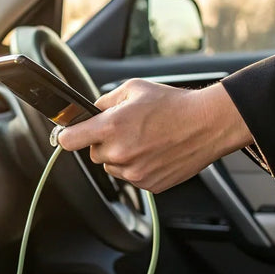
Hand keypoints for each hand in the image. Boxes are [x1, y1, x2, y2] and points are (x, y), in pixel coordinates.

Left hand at [57, 80, 253, 192]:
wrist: (207, 125)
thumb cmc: (174, 104)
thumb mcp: (134, 88)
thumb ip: (105, 101)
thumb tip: (90, 111)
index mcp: (111, 127)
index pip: (68, 140)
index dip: (67, 135)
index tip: (69, 134)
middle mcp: (120, 153)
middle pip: (93, 154)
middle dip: (104, 142)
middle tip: (127, 129)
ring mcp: (134, 172)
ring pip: (113, 167)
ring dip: (121, 156)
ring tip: (145, 140)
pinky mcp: (149, 185)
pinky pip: (132, 177)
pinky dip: (139, 166)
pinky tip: (155, 151)